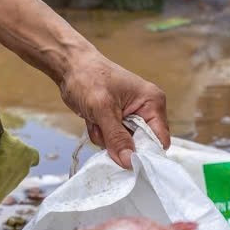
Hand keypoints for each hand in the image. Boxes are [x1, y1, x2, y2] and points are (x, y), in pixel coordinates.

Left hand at [58, 49, 170, 167]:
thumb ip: (117, 138)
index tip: (127, 159)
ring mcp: (131, 117)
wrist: (70, 67)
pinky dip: (100, 134)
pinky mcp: (117, 121)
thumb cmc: (89, 78)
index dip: (145, 153)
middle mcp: (146, 111)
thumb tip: (130, 162)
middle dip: (119, 143)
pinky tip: (92, 120)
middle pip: (140, 145)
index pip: (159, 139)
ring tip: (95, 119)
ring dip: (106, 138)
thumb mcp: (103, 109)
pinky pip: (112, 140)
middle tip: (103, 128)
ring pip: (123, 145)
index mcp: (152, 103)